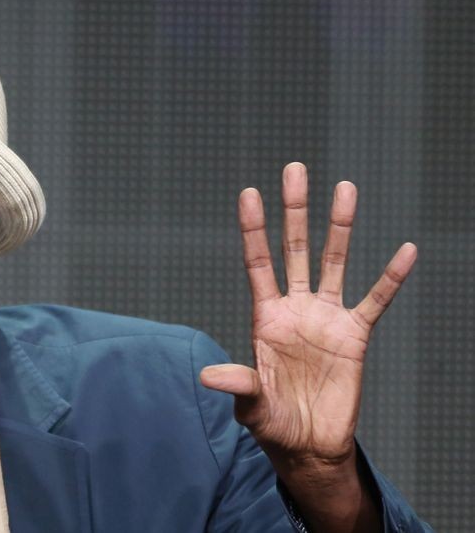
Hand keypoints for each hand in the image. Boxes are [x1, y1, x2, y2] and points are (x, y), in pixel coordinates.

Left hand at [200, 162, 415, 528]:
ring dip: (340, 227)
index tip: (249, 193)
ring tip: (345, 188)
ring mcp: (326, 318)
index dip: (253, 230)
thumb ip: (238, 385)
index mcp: (265, 317)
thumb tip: (208, 375)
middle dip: (294, 210)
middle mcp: (295, 308)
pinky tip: (406, 250)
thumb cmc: (273, 422)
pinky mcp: (355, 336)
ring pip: (334, 262)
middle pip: (294, 249)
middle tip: (295, 169)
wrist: (309, 444)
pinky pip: (376, 301)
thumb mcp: (252, 404)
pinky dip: (391, 277)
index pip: (258, 264)